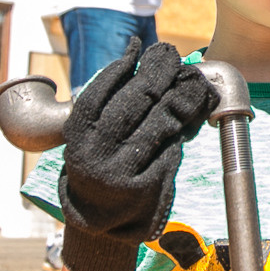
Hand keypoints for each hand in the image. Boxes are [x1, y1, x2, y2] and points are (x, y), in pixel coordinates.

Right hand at [58, 39, 215, 270]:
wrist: (97, 221)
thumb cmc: (98, 164)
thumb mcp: (90, 136)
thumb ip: (108, 102)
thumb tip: (136, 54)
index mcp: (77, 137)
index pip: (100, 92)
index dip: (122, 66)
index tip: (140, 49)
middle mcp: (95, 154)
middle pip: (132, 103)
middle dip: (156, 75)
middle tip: (171, 56)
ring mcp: (121, 172)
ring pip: (157, 123)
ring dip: (178, 97)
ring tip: (190, 80)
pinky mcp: (145, 188)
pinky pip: (169, 149)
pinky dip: (182, 128)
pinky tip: (192, 111)